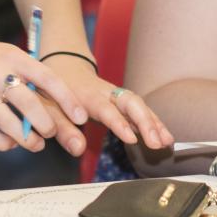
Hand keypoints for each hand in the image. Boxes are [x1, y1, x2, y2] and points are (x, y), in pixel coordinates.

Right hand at [0, 32, 86, 153]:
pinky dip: (6, 144)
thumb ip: (31, 77)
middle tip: (51, 131)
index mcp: (13, 57)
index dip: (67, 100)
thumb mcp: (10, 56)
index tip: (81, 118)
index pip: (47, 79)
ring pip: (11, 126)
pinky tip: (11, 141)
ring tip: (36, 143)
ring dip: (29, 140)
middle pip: (30, 106)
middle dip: (47, 125)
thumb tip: (61, 107)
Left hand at [42, 52, 172, 151]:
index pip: (105, 109)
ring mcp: (115, 94)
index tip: (131, 139)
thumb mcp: (50, 108)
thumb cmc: (54, 91)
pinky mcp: (121, 99)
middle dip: (146, 121)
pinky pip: (140, 109)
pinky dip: (153, 122)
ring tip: (167, 142)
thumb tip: (78, 149)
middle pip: (130, 102)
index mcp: (86, 95)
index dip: (119, 123)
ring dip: (154, 123)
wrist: (64, 67)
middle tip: (157, 143)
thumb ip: (63, 129)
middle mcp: (105, 92)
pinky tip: (164, 137)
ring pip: (138, 105)